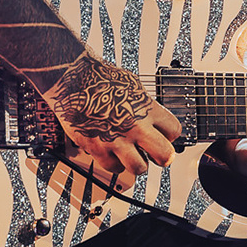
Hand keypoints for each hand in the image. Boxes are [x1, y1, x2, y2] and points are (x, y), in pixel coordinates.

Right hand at [46, 56, 180, 192]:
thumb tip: (153, 118)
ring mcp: (116, 139)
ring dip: (137, 163)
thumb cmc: (99, 77)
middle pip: (165, 156)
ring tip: (132, 155)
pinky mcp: (96, 148)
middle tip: (155, 154)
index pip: (174, 131)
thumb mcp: (133, 85)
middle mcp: (134, 126)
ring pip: (139, 168)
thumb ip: (145, 106)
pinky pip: (112, 168)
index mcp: (146, 109)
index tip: (164, 134)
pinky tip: (111, 152)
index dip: (169, 134)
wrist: (72, 78)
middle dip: (162, 157)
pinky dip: (113, 163)